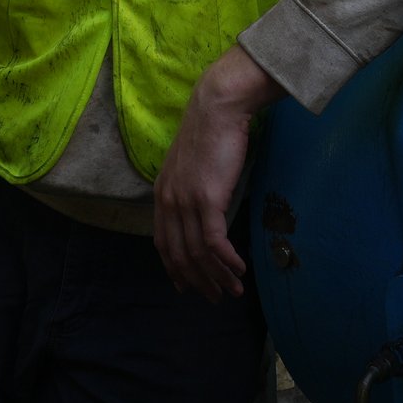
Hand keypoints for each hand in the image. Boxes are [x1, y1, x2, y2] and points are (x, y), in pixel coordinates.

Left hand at [155, 44, 282, 301]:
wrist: (218, 105)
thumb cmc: (213, 127)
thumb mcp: (194, 161)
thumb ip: (194, 184)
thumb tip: (208, 203)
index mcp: (163, 193)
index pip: (163, 242)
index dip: (175, 267)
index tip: (187, 284)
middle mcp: (169, 201)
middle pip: (179, 254)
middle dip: (198, 280)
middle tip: (214, 297)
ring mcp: (186, 202)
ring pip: (198, 253)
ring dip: (216, 276)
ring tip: (233, 291)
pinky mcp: (207, 200)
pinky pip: (215, 243)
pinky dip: (227, 261)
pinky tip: (239, 270)